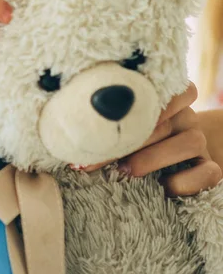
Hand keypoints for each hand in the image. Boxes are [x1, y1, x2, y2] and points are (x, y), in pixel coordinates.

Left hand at [75, 82, 222, 196]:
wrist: (175, 155)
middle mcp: (185, 115)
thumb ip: (105, 119)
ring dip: (154, 157)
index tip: (112, 112)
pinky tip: (165, 187)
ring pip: (190, 142)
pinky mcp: (211, 166)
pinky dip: (187, 181)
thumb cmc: (134, 134)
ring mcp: (199, 139)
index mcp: (165, 96)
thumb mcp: (121, 123)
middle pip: (163, 121)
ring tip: (126, 170)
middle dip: (128, 140)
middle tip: (97, 157)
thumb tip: (65, 131)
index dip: (142, 98)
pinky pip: (209, 172)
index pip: (165, 86)